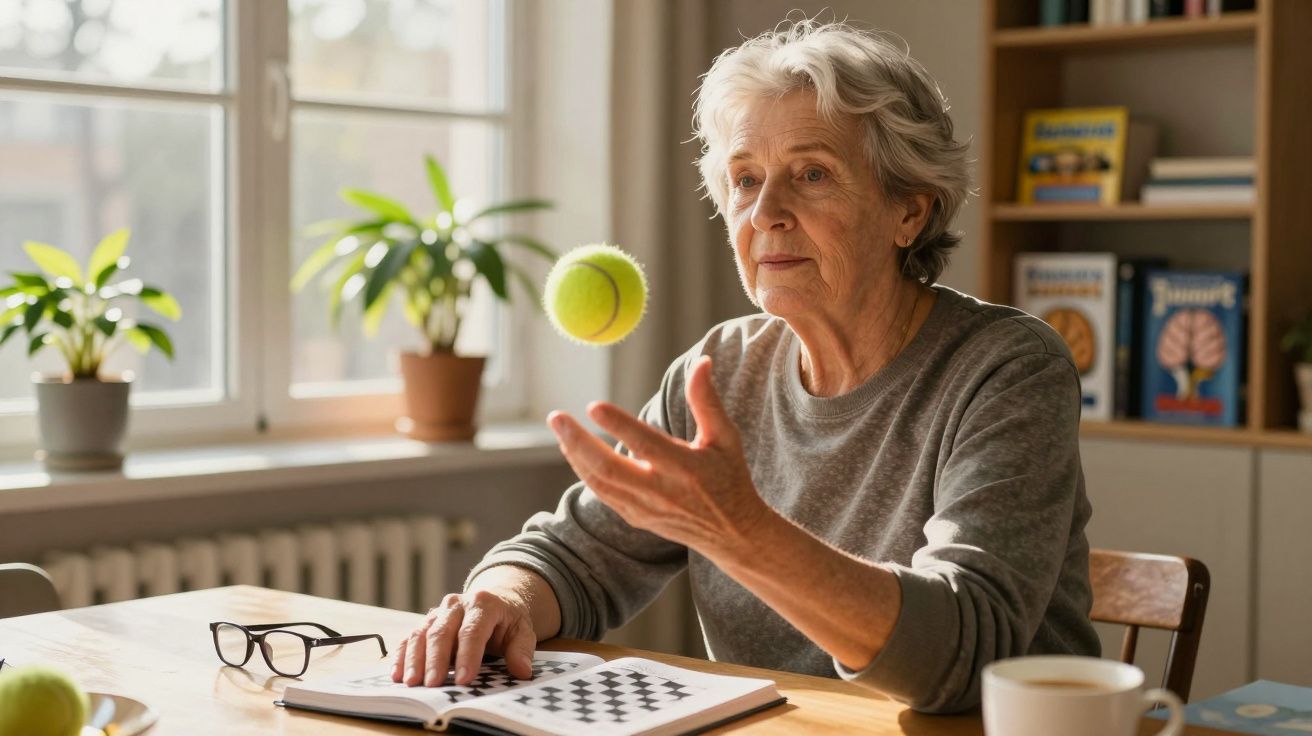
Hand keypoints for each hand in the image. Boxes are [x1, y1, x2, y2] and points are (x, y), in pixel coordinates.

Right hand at [390, 589, 535, 686]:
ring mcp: (438, 611)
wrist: (494, 601)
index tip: (465, 679)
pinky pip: (410, 637)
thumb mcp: (522, 631)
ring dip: (414, 659)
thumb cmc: (507, 621)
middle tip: (432, 685)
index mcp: (483, 603)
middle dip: (436, 660)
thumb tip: (522, 670)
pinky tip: (398, 674)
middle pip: (442, 631)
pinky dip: (401, 655)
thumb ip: (522, 650)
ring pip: (422, 633)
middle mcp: (457, 604)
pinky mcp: (426, 621)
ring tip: (411, 682)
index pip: (473, 630)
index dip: (468, 655)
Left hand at [547, 356, 770, 554]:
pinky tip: (574, 451)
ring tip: (560, 428)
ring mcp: (645, 508)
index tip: (594, 406)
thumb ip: (707, 401)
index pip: (646, 444)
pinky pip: (603, 494)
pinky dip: (584, 471)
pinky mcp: (636, 518)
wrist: (731, 533)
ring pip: (599, 483)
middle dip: (578, 441)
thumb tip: (701, 362)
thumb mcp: (726, 437)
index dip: (619, 425)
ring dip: (575, 455)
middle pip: (609, 468)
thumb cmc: (729, 477)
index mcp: (686, 467)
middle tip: (556, 416)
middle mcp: (662, 491)